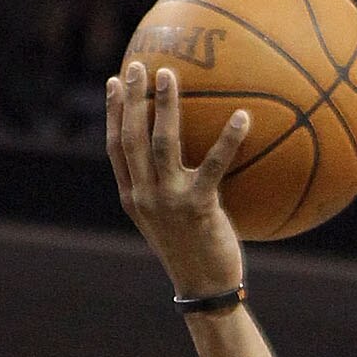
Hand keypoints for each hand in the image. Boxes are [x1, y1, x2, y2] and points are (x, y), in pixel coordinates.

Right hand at [106, 59, 251, 298]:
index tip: (114, 81)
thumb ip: (165, 188)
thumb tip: (179, 157)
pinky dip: (228, 139)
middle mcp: (145, 197)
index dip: (113, 112)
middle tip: (138, 65)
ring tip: (169, 76)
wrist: (205, 291)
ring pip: (161, 143)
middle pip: (131, 137)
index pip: (116, 147)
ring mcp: (169, 202)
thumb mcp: (169, 220)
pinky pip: (213, 165)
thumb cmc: (192, 252)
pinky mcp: (198, 208)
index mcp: (133, 198)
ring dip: (164, 106)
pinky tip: (243, 117)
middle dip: (131, 98)